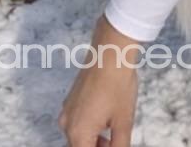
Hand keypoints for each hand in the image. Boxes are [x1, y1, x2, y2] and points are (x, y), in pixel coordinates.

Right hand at [57, 14, 141, 146]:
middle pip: (81, 146)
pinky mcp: (70, 100)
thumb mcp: (123, 122)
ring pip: (79, 135)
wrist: (110, 53)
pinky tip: (107, 117)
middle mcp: (67, 125)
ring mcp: (67, 110)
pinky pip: (78, 121)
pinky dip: (90, 126)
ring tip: (115, 131)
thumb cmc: (117, 85)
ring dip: (95, 139)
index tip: (114, 144)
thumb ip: (119, 145)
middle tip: (116, 142)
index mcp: (78, 134)